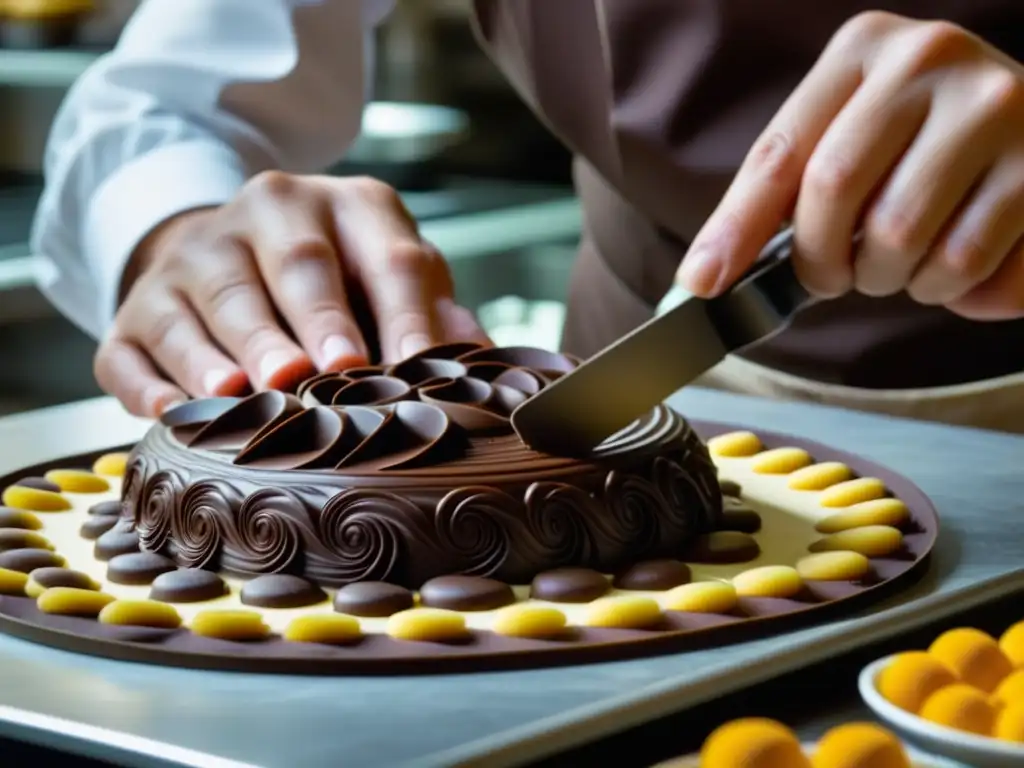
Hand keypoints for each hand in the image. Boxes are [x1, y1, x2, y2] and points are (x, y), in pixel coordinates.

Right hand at [95, 172, 488, 416]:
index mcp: (348, 207)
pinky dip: (150, 380)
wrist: (230, 247)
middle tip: (329, 371)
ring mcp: (194, 254)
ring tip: (249, 392)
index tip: (415, 368)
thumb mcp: (389, 276)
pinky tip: (175, 413)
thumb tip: (480, 360)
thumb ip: (432, 313)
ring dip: (232, 349)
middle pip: (297, 264)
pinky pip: (134, 343)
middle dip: (315, 320)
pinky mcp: (138, 304)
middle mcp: (268, 211)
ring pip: (211, 298)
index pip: (388, 258)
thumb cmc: (337, 280)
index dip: (405, 315)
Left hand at [676, 12, 1023, 319]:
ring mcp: (999, 107)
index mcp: (864, 48)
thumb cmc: (916, 145)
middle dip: (822, 260)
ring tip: (902, 261)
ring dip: (889, 279)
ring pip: (902, 239)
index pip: (781, 152)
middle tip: (835, 275)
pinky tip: (957, 262)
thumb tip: (702, 279)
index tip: (704, 283)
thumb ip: (777, 198)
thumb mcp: (842, 140)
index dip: (736, 228)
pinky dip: (951, 292)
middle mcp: (933, 59)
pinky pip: (969, 267)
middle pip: (834, 192)